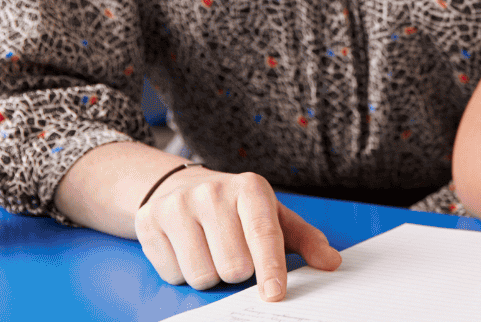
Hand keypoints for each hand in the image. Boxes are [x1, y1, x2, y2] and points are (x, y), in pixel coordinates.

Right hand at [135, 166, 342, 300]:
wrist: (178, 186)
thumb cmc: (235, 208)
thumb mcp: (273, 216)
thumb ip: (305, 240)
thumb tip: (331, 262)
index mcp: (250, 189)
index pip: (264, 235)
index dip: (271, 269)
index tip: (274, 293)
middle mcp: (213, 192)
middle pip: (233, 265)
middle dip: (237, 272)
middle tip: (235, 255)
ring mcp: (178, 205)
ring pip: (201, 275)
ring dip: (210, 275)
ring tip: (211, 251)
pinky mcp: (149, 221)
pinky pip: (172, 274)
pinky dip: (182, 273)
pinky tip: (186, 249)